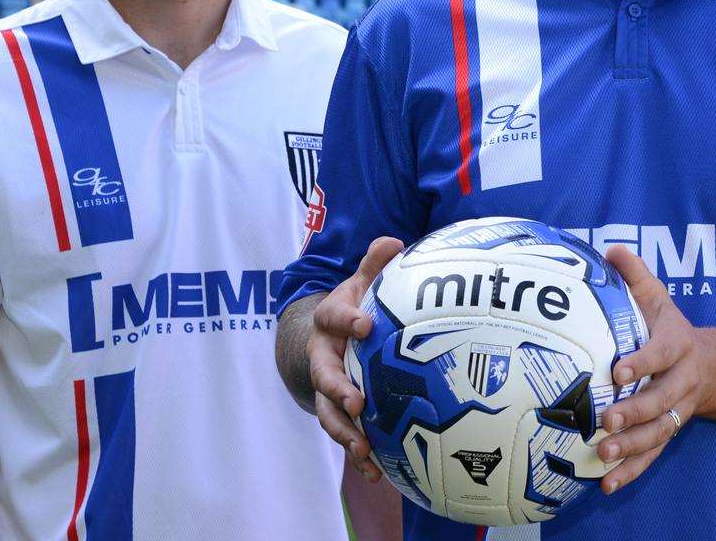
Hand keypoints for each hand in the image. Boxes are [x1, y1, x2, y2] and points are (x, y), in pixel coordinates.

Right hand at [308, 236, 403, 479]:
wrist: (326, 335)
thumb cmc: (354, 304)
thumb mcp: (362, 281)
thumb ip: (375, 263)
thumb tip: (393, 241)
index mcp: (330, 321)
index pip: (335, 317)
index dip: (347, 322)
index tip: (366, 326)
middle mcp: (323, 356)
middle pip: (323, 375)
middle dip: (338, 390)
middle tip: (357, 403)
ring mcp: (327, 386)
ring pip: (328, 412)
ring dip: (345, 433)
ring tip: (364, 451)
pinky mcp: (337, 408)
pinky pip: (343, 433)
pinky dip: (357, 453)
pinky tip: (376, 473)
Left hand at [596, 245, 711, 494]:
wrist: (713, 367)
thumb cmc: (670, 328)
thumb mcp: (659, 298)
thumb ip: (635, 275)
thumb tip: (610, 249)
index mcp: (677, 344)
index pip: (661, 353)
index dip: (642, 361)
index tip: (617, 370)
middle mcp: (682, 380)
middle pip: (661, 400)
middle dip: (635, 412)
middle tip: (606, 420)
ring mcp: (677, 410)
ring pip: (659, 433)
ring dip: (632, 447)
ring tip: (604, 454)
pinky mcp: (669, 432)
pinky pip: (653, 455)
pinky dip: (632, 471)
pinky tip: (607, 484)